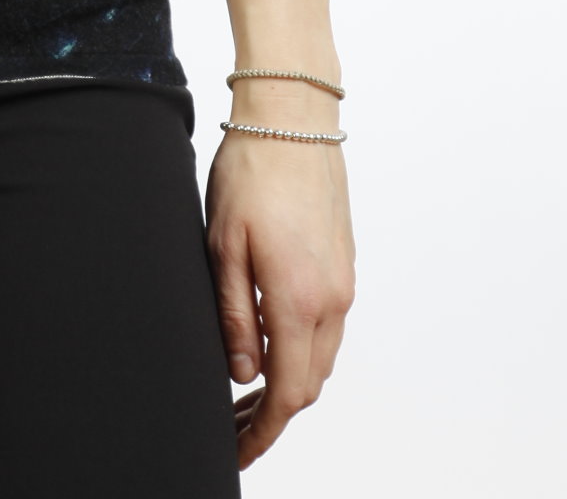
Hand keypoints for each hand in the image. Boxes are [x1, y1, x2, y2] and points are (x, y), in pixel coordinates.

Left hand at [205, 128, 354, 466]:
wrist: (293, 114)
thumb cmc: (251, 170)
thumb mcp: (223, 244)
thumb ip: (235, 314)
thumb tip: (242, 374)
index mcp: (299, 299)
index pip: (287, 393)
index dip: (263, 432)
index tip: (237, 451)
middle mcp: (332, 299)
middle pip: (309, 383)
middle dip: (272, 414)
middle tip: (231, 426)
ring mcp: (343, 280)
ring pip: (321, 356)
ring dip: (288, 382)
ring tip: (245, 392)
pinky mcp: (343, 262)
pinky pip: (328, 326)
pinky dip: (302, 349)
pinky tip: (271, 343)